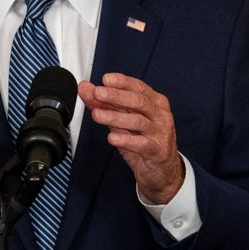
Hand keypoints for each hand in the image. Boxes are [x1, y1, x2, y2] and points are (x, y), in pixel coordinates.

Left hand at [78, 73, 182, 203]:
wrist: (162, 170)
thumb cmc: (144, 141)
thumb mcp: (123, 121)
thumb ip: (104, 104)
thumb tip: (86, 88)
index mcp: (155, 103)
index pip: (139, 87)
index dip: (122, 82)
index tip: (105, 79)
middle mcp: (160, 115)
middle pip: (139, 101)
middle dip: (116, 96)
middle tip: (98, 93)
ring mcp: (161, 133)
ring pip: (138, 121)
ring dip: (115, 117)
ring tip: (97, 115)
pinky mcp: (158, 151)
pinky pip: (142, 144)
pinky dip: (126, 140)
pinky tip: (112, 137)